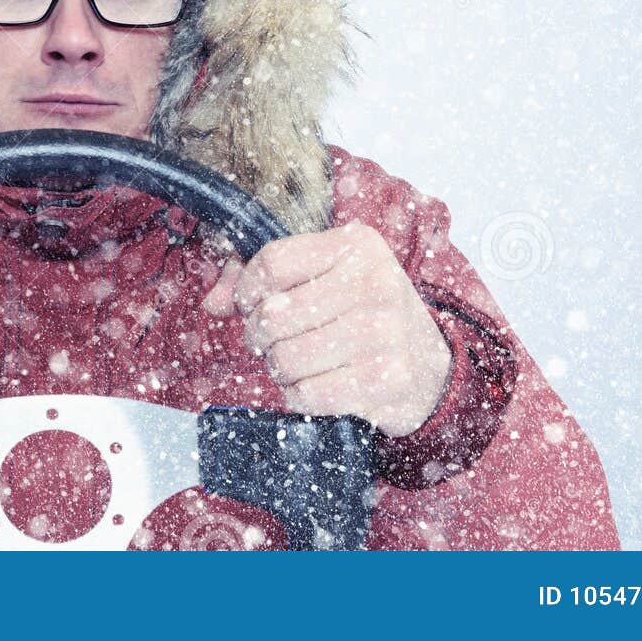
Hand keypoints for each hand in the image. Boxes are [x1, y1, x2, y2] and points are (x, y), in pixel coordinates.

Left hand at [202, 221, 451, 437]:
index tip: (254, 305)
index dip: (247, 291)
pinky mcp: (388, 381)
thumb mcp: (320, 277)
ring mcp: (386, 333)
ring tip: (296, 363)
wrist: (430, 367)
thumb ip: (256, 279)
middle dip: (260, 336)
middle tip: (274, 342)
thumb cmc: (360, 315)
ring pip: (286, 359)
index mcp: (358, 246)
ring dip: (279, 369)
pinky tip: (314, 385)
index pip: (271, 263)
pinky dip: (298, 395)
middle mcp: (377, 282)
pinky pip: (307, 395)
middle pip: (272, 315)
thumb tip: (211, 303)